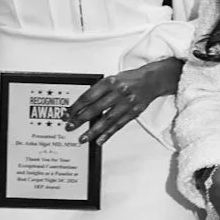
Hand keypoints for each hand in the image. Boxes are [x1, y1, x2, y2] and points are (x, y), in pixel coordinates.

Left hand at [64, 58, 181, 144]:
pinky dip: (108, 134)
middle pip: (96, 109)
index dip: (76, 107)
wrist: (152, 80)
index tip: (67, 115)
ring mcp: (127, 103)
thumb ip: (99, 91)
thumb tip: (82, 107)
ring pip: (107, 120)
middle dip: (80, 120)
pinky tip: (100, 140)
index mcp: (110, 82)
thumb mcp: (112, 79)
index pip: (88, 96)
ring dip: (93, 131)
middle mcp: (118, 92)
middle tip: (70, 127)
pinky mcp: (134, 112)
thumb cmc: (130, 79)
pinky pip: (119, 125)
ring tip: (83, 138)